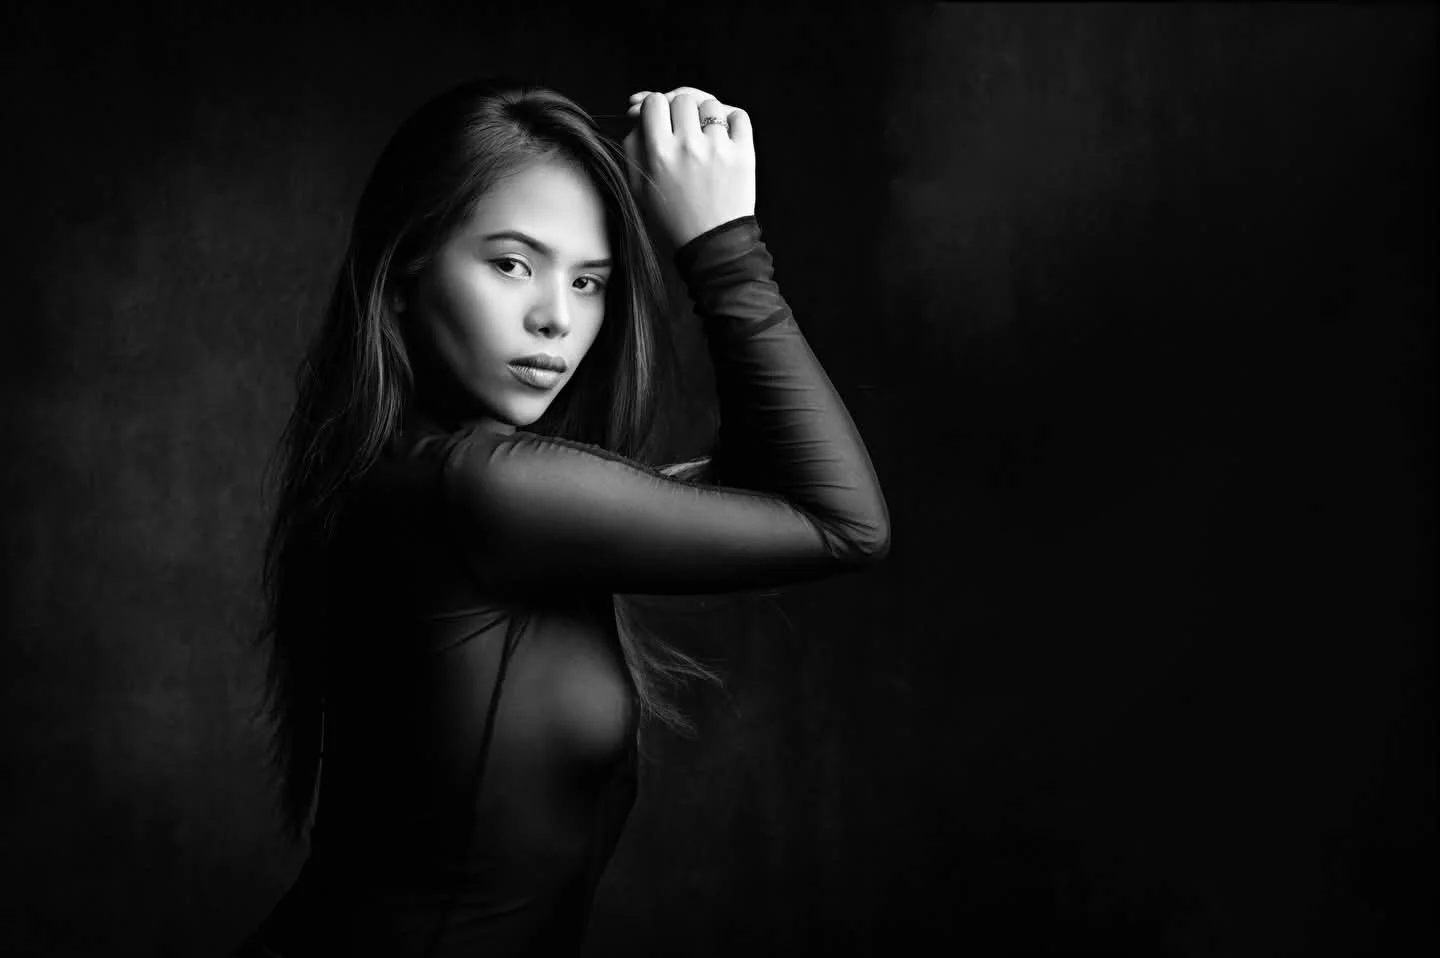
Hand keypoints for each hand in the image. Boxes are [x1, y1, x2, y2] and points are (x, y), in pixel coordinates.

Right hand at [622, 87, 755, 248]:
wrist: (712, 246)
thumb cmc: (673, 219)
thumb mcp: (638, 187)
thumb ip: (633, 146)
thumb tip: (639, 114)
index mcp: (659, 154)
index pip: (654, 102)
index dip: (653, 106)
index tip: (656, 117)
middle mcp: (689, 146)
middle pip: (682, 99)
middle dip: (677, 109)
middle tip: (678, 126)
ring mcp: (719, 148)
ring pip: (710, 104)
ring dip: (704, 114)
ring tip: (701, 134)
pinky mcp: (743, 154)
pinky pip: (738, 115)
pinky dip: (731, 118)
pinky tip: (722, 132)